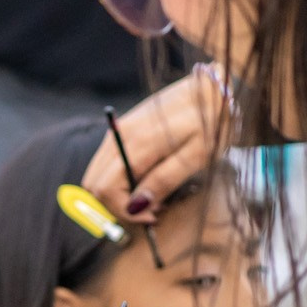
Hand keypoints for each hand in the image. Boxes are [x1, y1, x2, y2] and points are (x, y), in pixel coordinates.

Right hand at [80, 65, 227, 221]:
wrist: (213, 89)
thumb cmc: (212, 123)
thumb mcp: (197, 156)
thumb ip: (164, 180)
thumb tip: (136, 207)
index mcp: (137, 143)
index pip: (106, 189)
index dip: (124, 211)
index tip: (152, 217)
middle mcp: (119, 135)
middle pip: (93, 184)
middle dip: (117, 206)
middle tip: (152, 211)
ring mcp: (118, 131)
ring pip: (96, 175)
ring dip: (116, 194)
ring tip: (151, 198)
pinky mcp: (122, 129)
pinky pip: (105, 164)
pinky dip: (118, 181)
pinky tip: (146, 182)